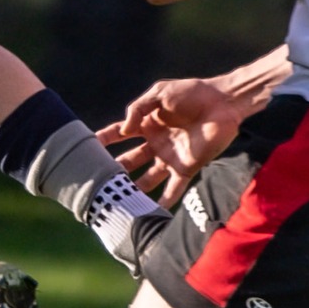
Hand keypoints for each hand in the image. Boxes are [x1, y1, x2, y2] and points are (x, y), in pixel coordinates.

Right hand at [99, 76, 248, 202]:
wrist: (223, 103)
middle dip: (114, 171)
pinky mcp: (186, 168)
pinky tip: (150, 215)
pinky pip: (172, 189)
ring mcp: (170, 157)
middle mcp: (155, 143)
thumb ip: (138, 108)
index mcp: (147, 124)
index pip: (119, 134)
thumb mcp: (160, 93)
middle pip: (129, 161)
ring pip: (146, 179)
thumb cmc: (192, 92)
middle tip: (97, 183)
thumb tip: (124, 128)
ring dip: (133, 190)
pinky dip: (162, 203)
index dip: (103, 141)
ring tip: (117, 203)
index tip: (84, 149)